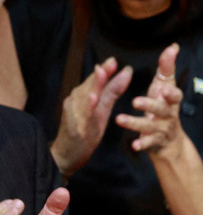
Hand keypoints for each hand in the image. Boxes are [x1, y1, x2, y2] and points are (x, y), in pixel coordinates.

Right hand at [51, 56, 132, 174]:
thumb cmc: (85, 131)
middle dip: (100, 74)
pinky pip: (81, 116)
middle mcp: (76, 102)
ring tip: (101, 74)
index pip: (95, 81)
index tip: (115, 60)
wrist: (67, 154)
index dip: (105, 70)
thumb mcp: (101, 111)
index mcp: (84, 98)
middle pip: (89, 85)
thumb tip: (124, 73)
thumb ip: (111, 92)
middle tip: (111, 62)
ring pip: (83, 98)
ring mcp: (74, 114)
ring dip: (93, 85)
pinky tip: (93, 100)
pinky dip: (87, 108)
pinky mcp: (74, 128)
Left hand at [116, 43, 184, 158]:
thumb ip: (167, 68)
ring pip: (150, 127)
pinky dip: (142, 144)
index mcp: (170, 101)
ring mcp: (162, 130)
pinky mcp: (155, 143)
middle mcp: (168, 116)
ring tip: (119, 119)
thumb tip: (173, 46)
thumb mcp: (166, 87)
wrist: (171, 141)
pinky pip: (148, 144)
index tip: (164, 89)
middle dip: (150, 106)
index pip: (175, 96)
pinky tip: (133, 145)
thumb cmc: (165, 107)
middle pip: (161, 110)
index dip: (171, 94)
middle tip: (135, 101)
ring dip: (135, 123)